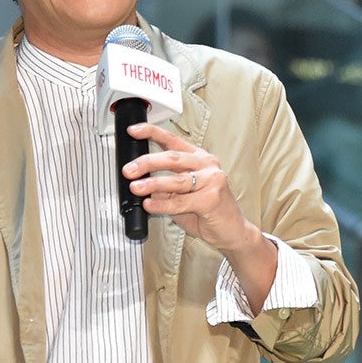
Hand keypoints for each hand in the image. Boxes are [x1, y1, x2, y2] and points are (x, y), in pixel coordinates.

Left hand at [124, 122, 258, 255]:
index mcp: (199, 159)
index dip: (152, 133)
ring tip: (136, 187)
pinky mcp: (212, 198)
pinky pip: (181, 201)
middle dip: (147, 163)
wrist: (233, 232)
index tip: (133, 131)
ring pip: (176, 180)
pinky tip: (150, 205)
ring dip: (152, 184)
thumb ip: (165, 190)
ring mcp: (212, 180)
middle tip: (129, 170)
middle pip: (172, 158)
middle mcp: (207, 165)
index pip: (173, 141)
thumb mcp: (182, 197)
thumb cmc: (209, 213)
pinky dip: (162, 204)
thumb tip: (142, 184)